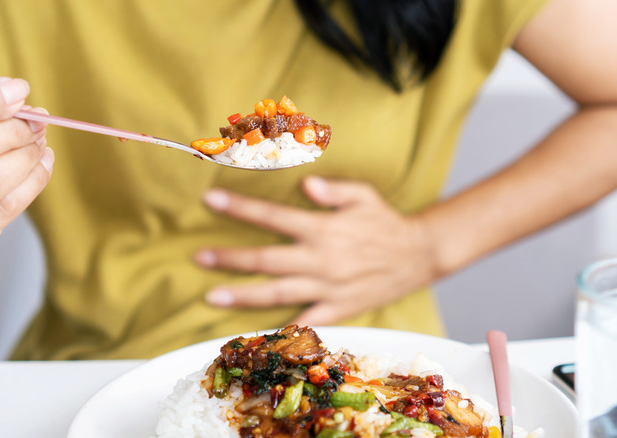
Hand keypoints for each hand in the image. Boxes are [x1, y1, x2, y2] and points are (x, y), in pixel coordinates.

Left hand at [195, 176, 438, 325]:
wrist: (418, 256)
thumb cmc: (385, 221)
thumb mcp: (364, 195)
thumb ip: (333, 190)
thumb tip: (304, 184)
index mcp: (323, 229)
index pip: (273, 217)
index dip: (240, 208)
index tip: (211, 200)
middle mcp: (321, 260)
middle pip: (266, 260)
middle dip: (230, 258)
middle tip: (198, 258)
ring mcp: (328, 288)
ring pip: (277, 293)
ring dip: (242, 295)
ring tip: (211, 296)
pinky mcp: (338, 310)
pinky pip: (305, 322)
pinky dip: (281, 330)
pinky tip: (255, 333)